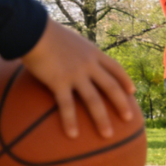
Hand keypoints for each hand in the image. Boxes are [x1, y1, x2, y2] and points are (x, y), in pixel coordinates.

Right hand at [21, 19, 136, 139]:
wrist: (33, 30)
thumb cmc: (46, 33)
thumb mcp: (69, 39)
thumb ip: (75, 50)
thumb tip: (72, 57)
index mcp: (92, 52)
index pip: (115, 68)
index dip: (125, 80)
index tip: (132, 91)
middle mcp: (88, 64)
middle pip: (110, 86)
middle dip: (121, 103)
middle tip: (129, 118)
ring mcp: (75, 73)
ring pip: (93, 100)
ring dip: (102, 119)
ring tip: (107, 135)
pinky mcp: (59, 81)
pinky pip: (67, 105)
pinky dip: (70, 121)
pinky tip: (73, 135)